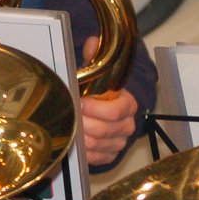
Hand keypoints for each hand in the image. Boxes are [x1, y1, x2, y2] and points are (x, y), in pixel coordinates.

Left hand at [79, 35, 137, 165]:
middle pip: (103, 130)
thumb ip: (94, 57)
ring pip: (96, 144)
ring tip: (71, 125)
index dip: (95, 109)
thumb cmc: (101, 93)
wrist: (108, 114)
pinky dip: (82, 150)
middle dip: (83, 122)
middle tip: (70, 114)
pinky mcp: (110, 155)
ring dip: (80, 136)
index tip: (81, 101)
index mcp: (128, 104)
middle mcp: (127, 125)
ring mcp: (119, 142)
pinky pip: (94, 157)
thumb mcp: (98, 73)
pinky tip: (75, 139)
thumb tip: (91, 41)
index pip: (115, 111)